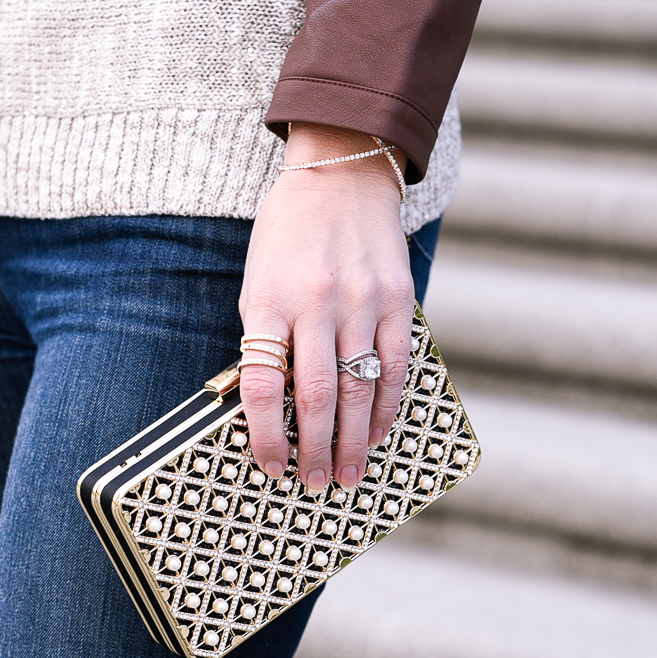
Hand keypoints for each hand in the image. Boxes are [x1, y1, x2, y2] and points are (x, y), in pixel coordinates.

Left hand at [238, 123, 413, 491]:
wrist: (342, 174)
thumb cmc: (288, 236)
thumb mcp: (258, 282)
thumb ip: (266, 339)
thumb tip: (273, 408)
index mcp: (268, 301)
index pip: (261, 385)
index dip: (265, 435)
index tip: (270, 467)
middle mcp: (315, 303)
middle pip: (314, 396)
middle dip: (313, 450)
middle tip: (313, 483)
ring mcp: (362, 301)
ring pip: (357, 389)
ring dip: (351, 441)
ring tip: (346, 473)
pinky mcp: (398, 298)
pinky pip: (395, 366)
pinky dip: (385, 407)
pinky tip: (375, 434)